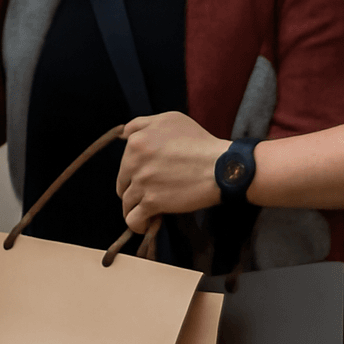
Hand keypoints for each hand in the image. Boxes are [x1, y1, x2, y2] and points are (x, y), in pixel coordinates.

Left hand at [116, 112, 228, 233]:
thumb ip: (141, 124)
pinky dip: (138, 224)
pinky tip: (146, 223)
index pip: (124, 160)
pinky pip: (133, 219)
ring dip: (136, 206)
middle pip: (123, 182)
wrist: (220, 166)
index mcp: (136, 141)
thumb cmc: (199, 141)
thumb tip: (123, 136)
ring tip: (150, 209)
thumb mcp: (169, 119)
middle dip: (134, 188)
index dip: (136, 169)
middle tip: (152, 191)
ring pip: (126, 201)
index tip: (150, 174)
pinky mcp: (152, 202)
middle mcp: (134, 161)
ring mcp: (142, 182)